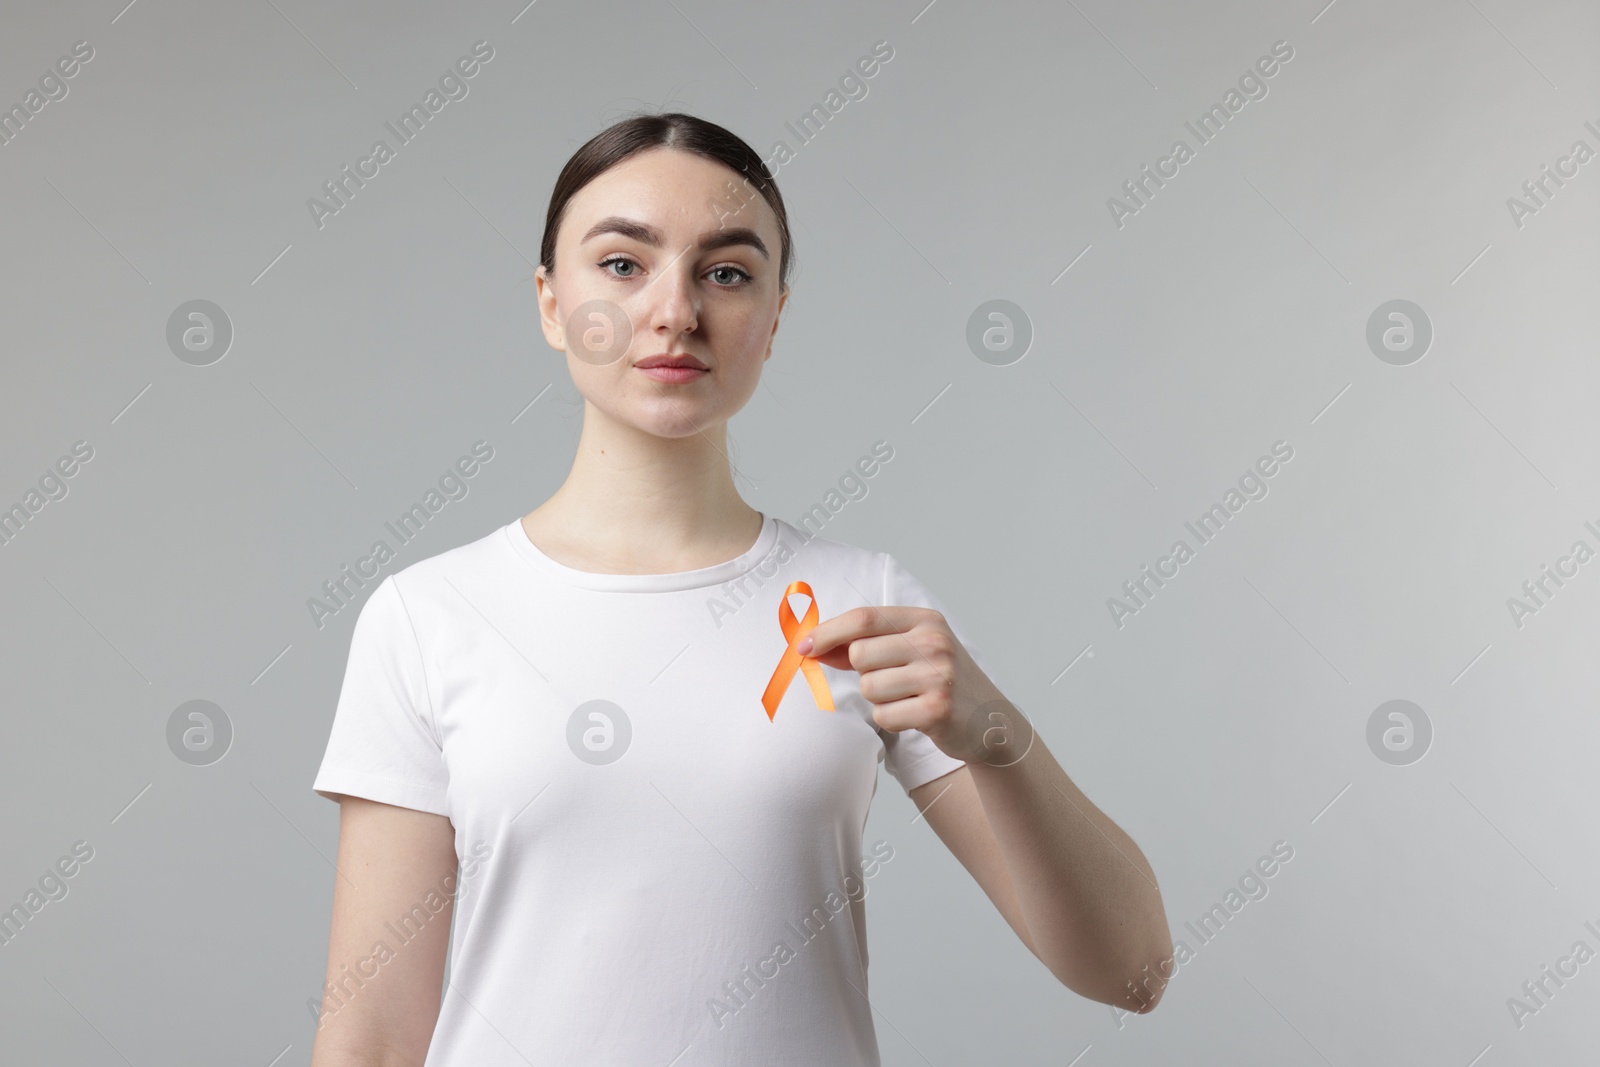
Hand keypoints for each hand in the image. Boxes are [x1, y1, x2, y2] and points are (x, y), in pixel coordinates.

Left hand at [799, 605, 1013, 763]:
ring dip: (879, 699)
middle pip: (860, 654)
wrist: (989, 720)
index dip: (827, 632)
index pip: (863, 618)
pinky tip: (915, 716)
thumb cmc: (939, 681)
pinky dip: (891, 720)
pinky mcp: (938, 709)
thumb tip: (813, 646)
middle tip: (891, 682)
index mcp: (926, 620)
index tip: (803, 647)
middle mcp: (934, 642)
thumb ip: (868, 645)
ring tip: (908, 699)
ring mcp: (938, 675)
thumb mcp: (912, 651)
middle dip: (862, 673)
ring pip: (869, 687)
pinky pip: (884, 715)